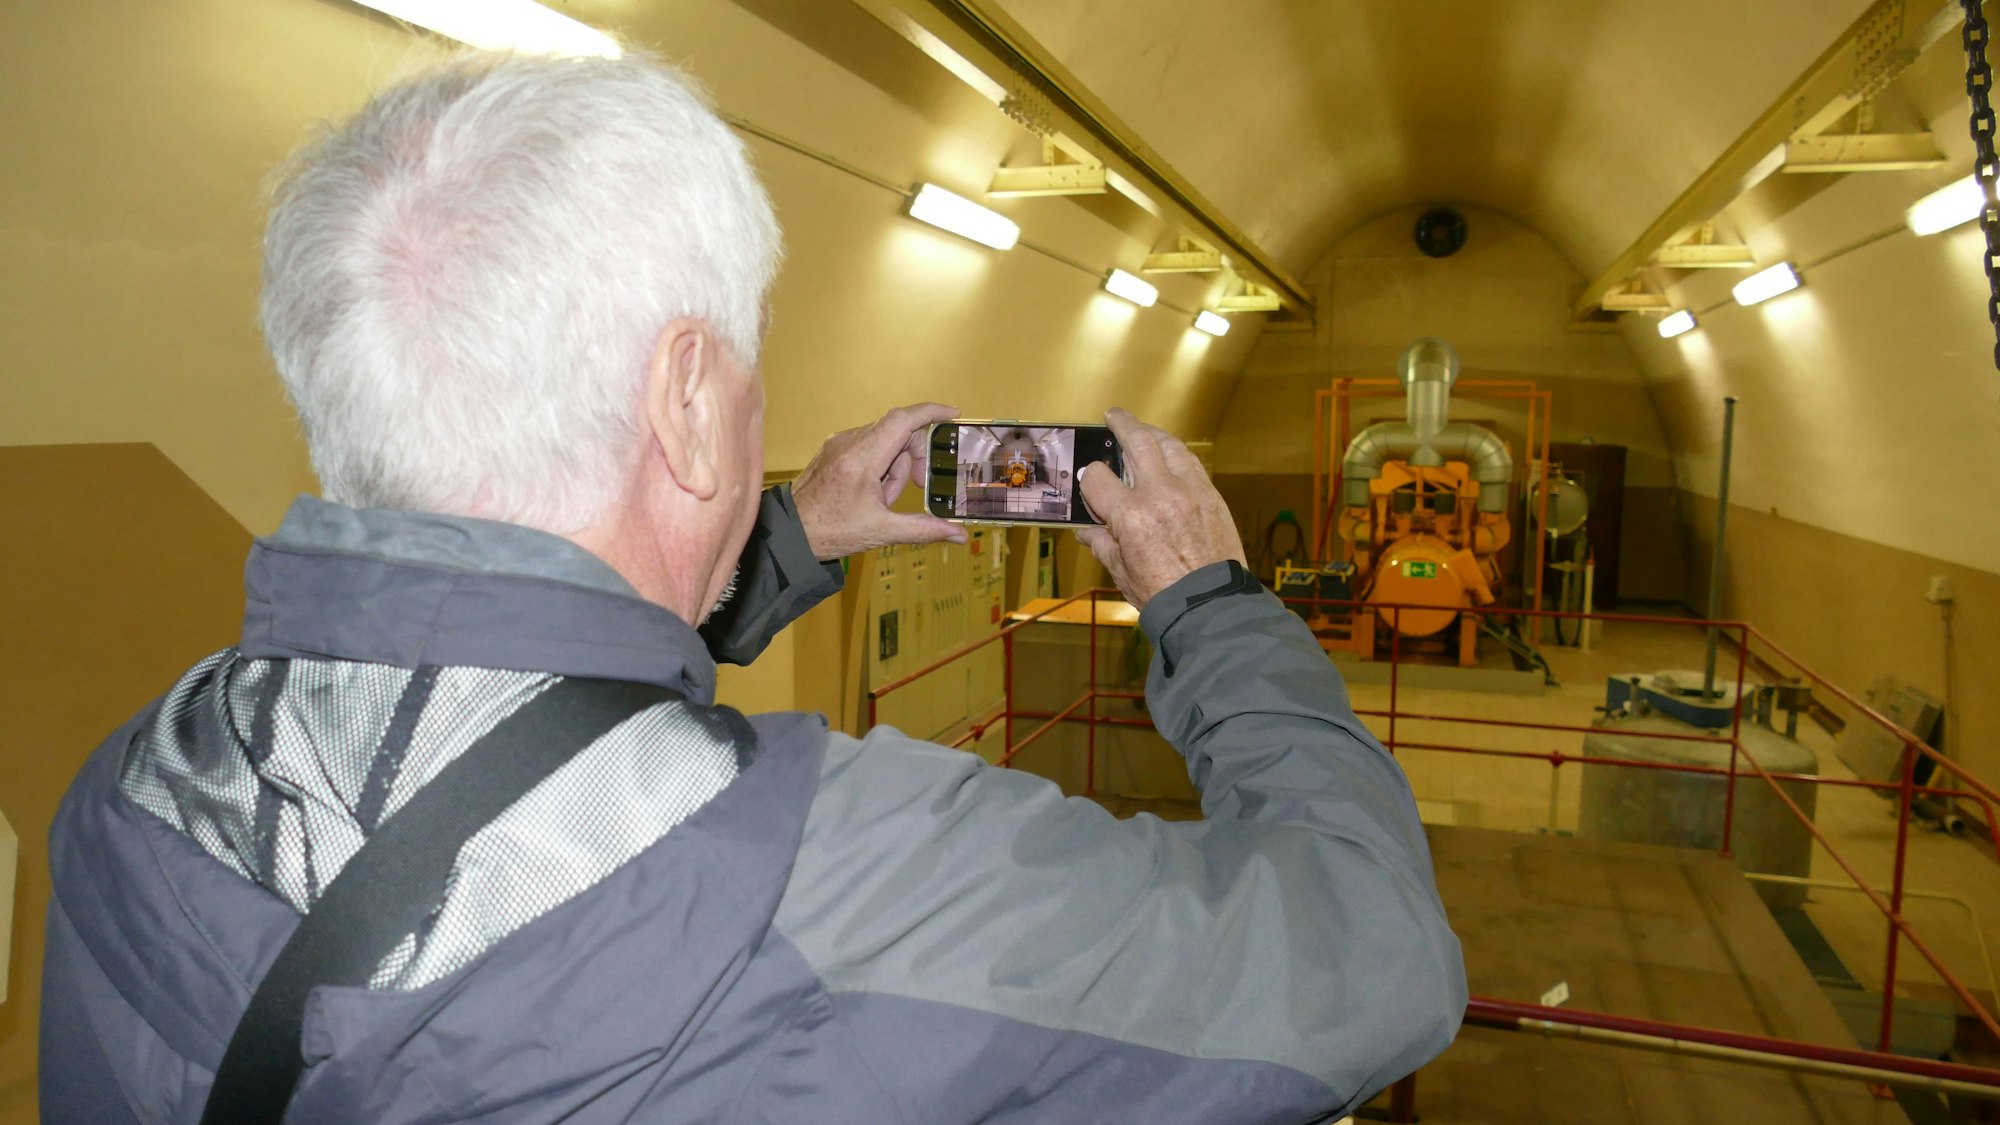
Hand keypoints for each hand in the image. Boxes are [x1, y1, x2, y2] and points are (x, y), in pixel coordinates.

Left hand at [792, 402, 967, 560]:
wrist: (791, 533)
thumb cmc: (832, 532)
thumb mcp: (881, 532)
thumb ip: (924, 530)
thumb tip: (960, 536)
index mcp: (862, 458)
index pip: (902, 420)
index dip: (931, 412)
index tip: (954, 414)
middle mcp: (849, 442)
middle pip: (898, 432)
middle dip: (912, 458)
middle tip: (916, 487)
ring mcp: (839, 443)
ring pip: (884, 441)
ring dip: (894, 467)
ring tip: (883, 499)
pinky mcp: (833, 449)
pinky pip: (869, 446)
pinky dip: (880, 465)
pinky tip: (872, 492)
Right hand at [1075, 408, 1245, 609]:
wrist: (1210, 605)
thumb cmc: (1163, 595)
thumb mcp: (1121, 572)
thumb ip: (1103, 544)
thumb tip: (1087, 532)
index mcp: (1131, 516)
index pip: (1097, 478)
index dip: (1089, 480)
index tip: (1091, 485)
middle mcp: (1159, 495)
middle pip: (1137, 442)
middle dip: (1122, 425)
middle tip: (1114, 417)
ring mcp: (1189, 491)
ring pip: (1169, 444)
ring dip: (1152, 433)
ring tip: (1142, 429)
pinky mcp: (1211, 495)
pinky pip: (1191, 462)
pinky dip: (1176, 452)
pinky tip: (1169, 453)